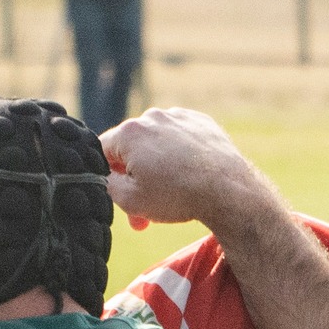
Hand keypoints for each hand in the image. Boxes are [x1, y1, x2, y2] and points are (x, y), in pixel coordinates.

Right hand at [103, 106, 259, 233]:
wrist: (226, 189)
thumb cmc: (176, 195)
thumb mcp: (131, 201)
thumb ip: (109, 186)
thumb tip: (106, 177)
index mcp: (129, 133)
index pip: (103, 151)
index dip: (107, 176)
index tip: (119, 196)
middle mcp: (152, 117)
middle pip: (132, 148)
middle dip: (135, 179)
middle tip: (144, 211)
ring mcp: (178, 117)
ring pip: (156, 143)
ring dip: (157, 167)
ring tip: (171, 194)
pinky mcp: (200, 122)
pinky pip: (180, 139)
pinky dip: (179, 157)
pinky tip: (188, 177)